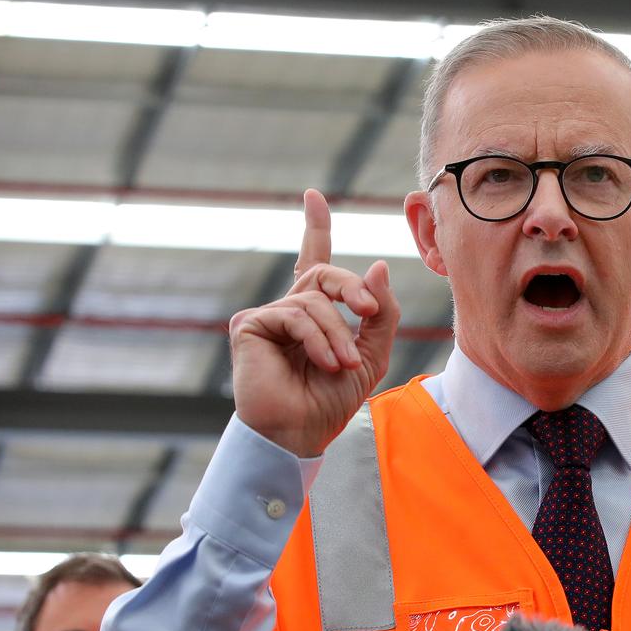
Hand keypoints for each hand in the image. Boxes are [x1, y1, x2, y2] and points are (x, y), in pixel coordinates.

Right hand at [229, 189, 400, 457]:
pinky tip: (324, 363)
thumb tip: (378, 266)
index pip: (314, 260)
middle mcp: (288, 308)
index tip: (314, 197)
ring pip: (315, 300)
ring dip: (338, 333)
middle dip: (354, 290)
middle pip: (325, 273)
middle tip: (371, 314)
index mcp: (314, 313)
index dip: (315, 227)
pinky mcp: (249, 325)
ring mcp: (266, 316)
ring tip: (343, 365)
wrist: (303, 432)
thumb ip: (381, 312)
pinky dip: (317, 339)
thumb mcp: (373, 353)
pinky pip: (296, 315)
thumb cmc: (332, 400)